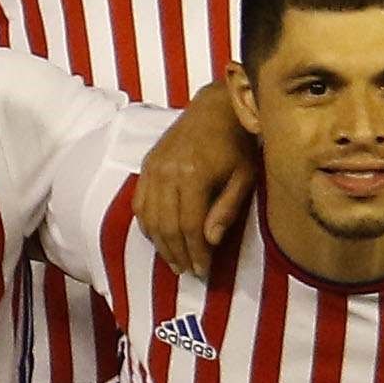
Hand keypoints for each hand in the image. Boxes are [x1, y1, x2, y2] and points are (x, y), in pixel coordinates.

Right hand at [135, 85, 252, 267]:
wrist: (216, 109)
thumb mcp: (243, 177)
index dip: (195, 253)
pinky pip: (140, 204)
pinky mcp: (147, 166)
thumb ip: (226, 210)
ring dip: (161, 245)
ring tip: (174, 262)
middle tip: (188, 273)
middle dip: (177, 254)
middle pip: (166, 226)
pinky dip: (147, 226)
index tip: (203, 271)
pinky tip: (159, 239)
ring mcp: (153, 169)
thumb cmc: (237, 144)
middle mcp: (167, 173)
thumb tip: (210, 242)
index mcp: (193, 176)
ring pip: (149, 218)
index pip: (188, 226)